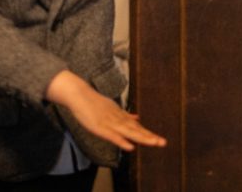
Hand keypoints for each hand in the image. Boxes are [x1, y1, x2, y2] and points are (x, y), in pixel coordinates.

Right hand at [46, 71, 165, 150]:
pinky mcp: (100, 127)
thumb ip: (124, 115)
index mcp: (121, 116)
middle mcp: (118, 119)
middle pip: (136, 130)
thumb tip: (138, 118)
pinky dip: (121, 141)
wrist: (79, 94)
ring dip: (141, 138)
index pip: (136, 127)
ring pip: (128, 132)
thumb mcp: (112, 108)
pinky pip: (112, 135)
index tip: (160, 140)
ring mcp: (110, 122)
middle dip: (149, 137)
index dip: (148, 134)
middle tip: (163, 143)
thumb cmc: (94, 103)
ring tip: (154, 143)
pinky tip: (130, 147)